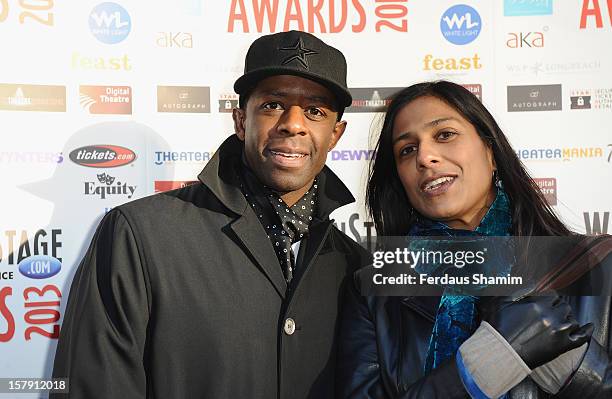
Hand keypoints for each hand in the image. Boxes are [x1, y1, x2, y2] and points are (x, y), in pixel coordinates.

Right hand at [477, 294, 592, 368]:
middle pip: (564, 307)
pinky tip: (588, 327)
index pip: (553, 295)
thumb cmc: (499, 328)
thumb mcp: (504, 303)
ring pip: (572, 320)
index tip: (548, 302)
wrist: (501, 352)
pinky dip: (586, 331)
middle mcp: (551, 316)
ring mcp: (559, 331)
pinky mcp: (562, 346)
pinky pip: (581, 337)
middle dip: (558, 309)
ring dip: (567, 320)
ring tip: (560, 323)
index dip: (550, 299)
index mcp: (538, 305)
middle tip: (552, 314)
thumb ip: (518, 290)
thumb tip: (530, 283)